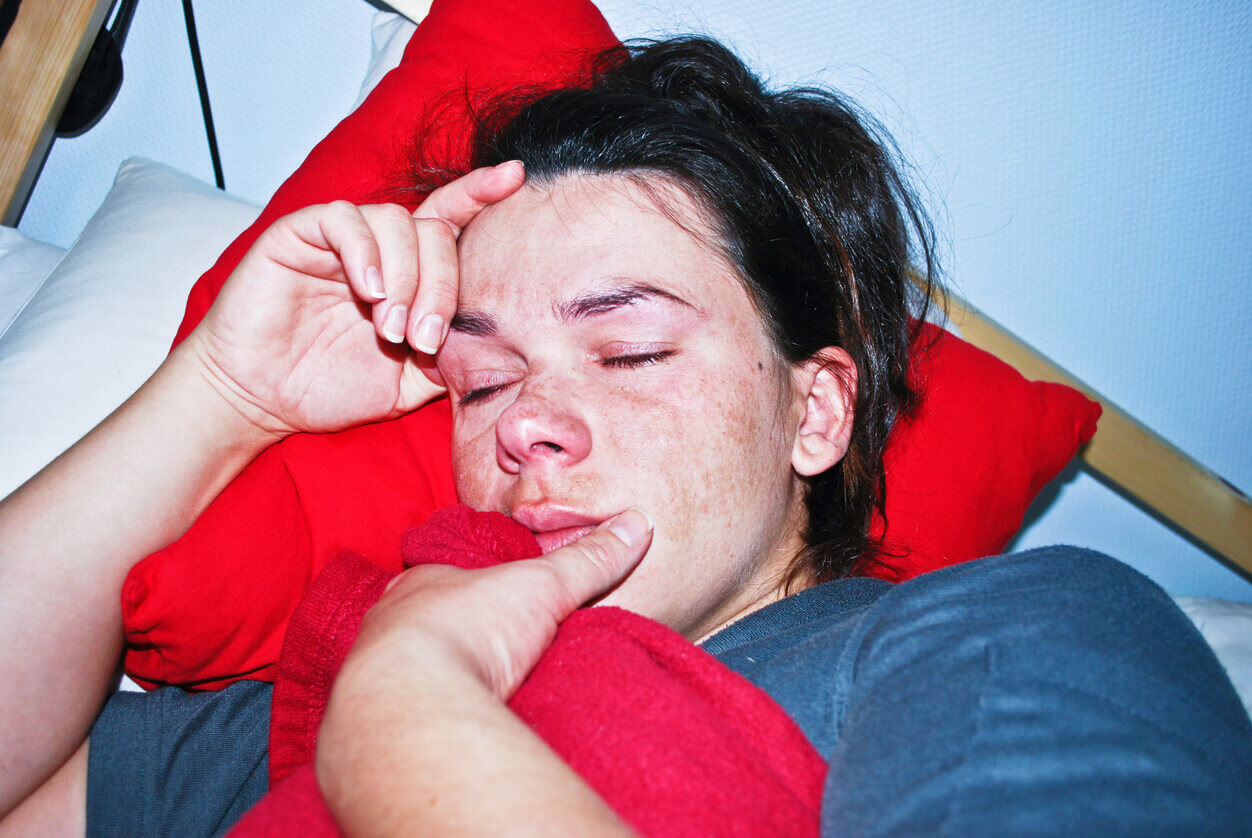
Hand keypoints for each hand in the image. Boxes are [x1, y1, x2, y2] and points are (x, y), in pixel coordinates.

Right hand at [183, 161, 524, 437]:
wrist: (262, 400)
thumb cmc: (331, 387)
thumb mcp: (409, 381)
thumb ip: (449, 357)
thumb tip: (494, 341)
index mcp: (410, 273)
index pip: (451, 221)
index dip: (481, 194)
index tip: (516, 178)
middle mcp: (380, 247)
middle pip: (435, 231)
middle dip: (442, 286)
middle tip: (424, 339)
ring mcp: (340, 238)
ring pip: (396, 222)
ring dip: (406, 279)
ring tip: (391, 330)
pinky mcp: (298, 233)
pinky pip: (344, 220)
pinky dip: (365, 253)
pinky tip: (368, 291)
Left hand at [348, 509, 653, 698]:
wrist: (414, 705)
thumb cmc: (467, 628)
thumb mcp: (544, 585)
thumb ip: (589, 560)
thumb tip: (637, 524)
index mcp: (421, 585)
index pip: (447, 577)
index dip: (477, 588)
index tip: (504, 602)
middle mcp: (392, 628)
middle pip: (433, 627)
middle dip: (466, 639)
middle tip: (505, 654)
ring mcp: (381, 679)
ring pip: (418, 674)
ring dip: (449, 683)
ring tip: (491, 696)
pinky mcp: (386, 726)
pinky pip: (415, 716)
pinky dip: (439, 720)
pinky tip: (465, 728)